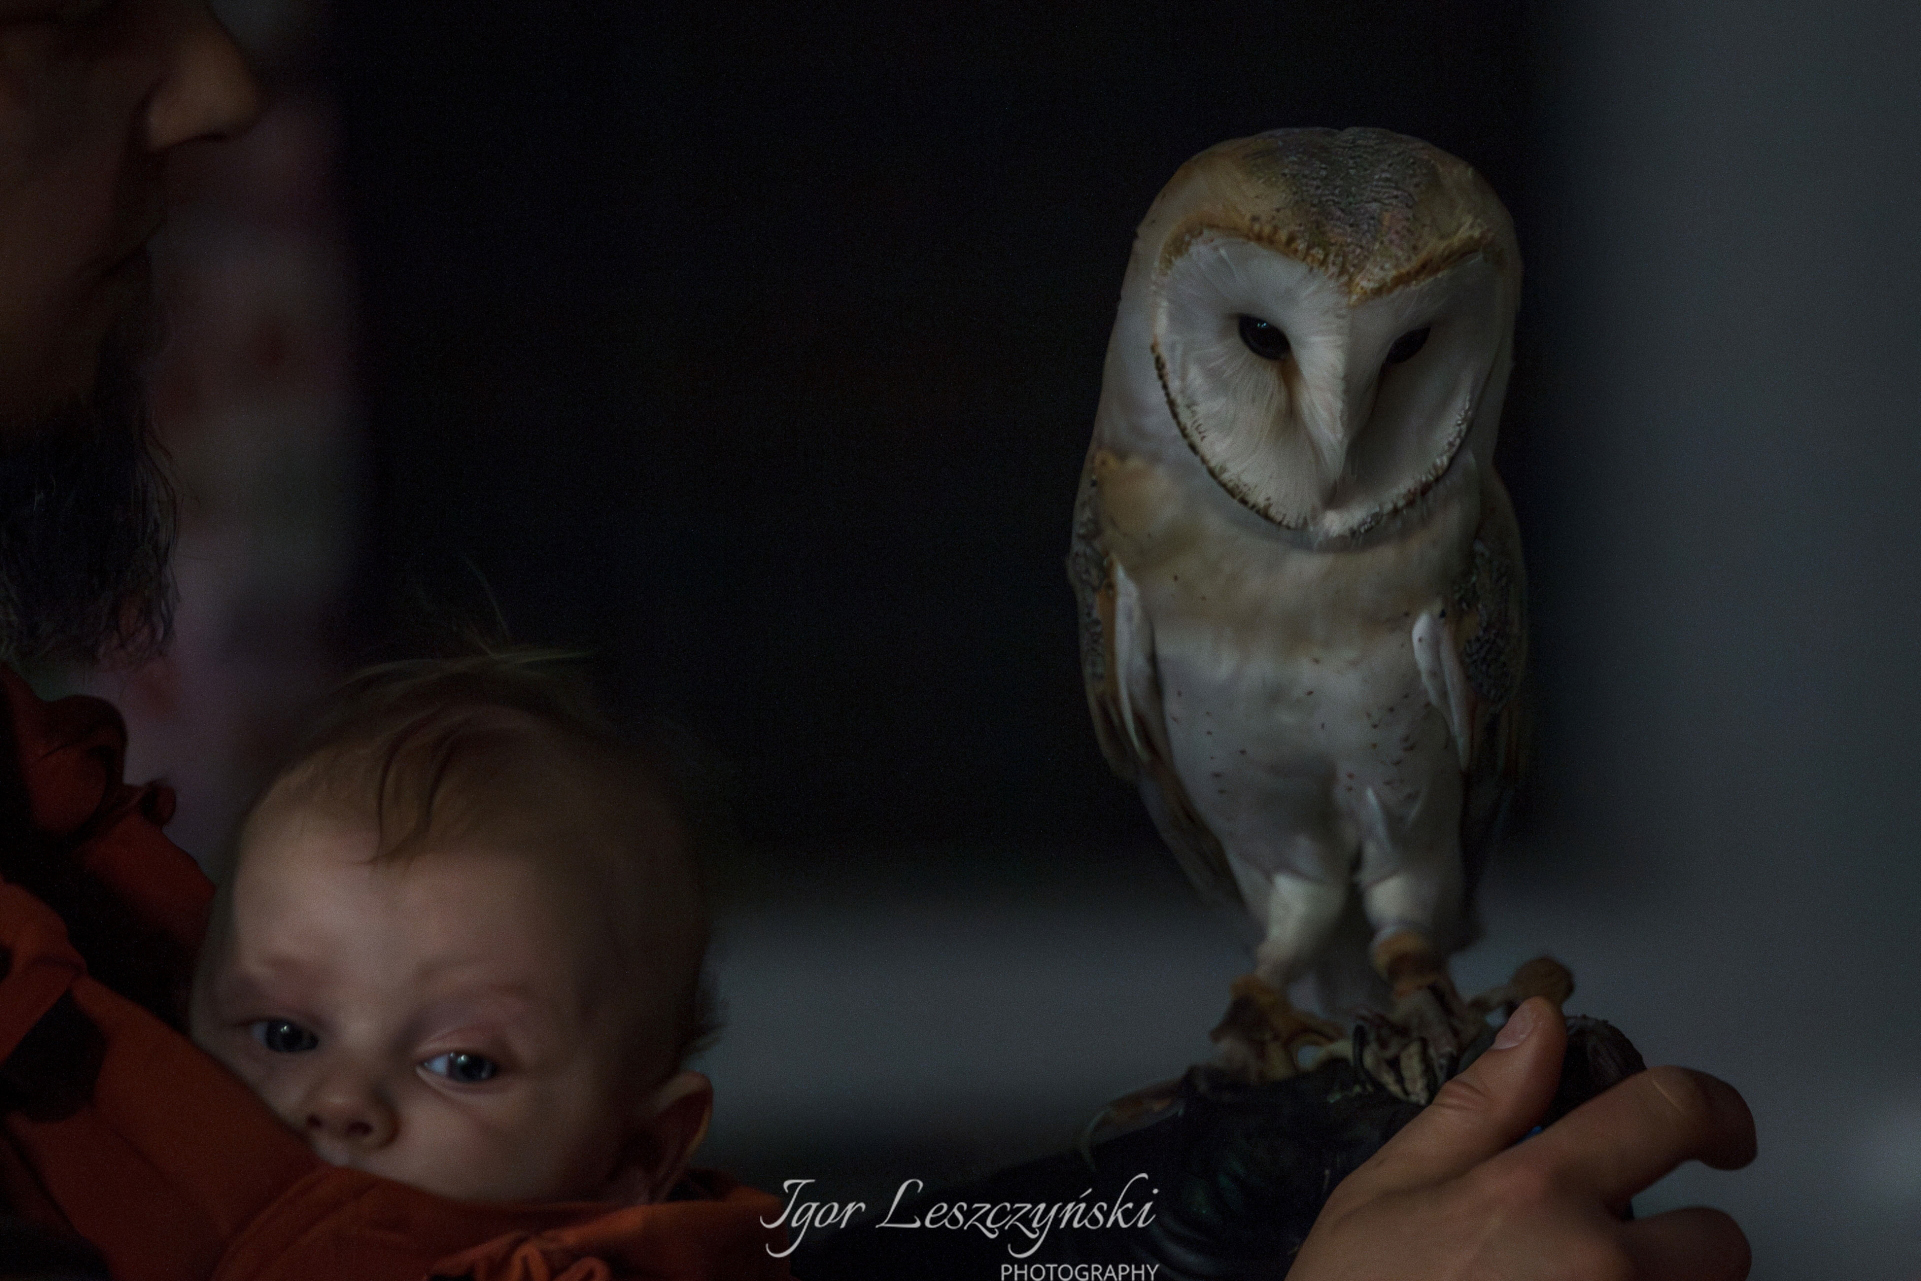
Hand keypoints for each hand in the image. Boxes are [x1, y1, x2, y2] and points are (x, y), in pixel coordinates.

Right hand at [1287, 997, 1754, 1279]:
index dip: (1714, 1108)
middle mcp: (1596, 1267)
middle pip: (1719, 1243)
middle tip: (1603, 1257)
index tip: (1718, 1131)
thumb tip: (1540, 1021)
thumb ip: (1478, 1104)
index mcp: (1535, 1193)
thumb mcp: (1389, 1187)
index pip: (1670, 1112)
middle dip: (1676, 1244)